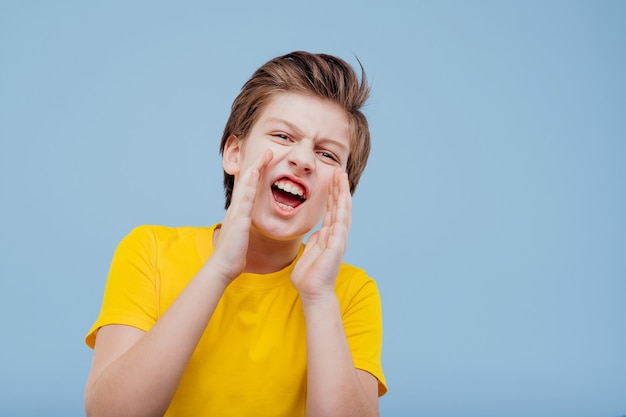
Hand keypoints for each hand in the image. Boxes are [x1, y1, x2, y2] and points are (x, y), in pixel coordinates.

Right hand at [208, 150, 272, 282]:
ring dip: (256, 168)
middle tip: (268, 151)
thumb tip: (246, 228)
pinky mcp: (240, 219)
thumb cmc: (233, 256)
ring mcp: (237, 212)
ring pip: (246, 184)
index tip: (266, 163)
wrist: (222, 267)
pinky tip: (256, 173)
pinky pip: (246, 197)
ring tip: (267, 154)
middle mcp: (236, 208)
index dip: (256, 174)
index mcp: (238, 212)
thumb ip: (244, 229)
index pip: (248, 188)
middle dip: (257, 164)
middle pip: (247, 181)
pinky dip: (251, 184)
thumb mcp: (241, 237)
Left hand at [291, 169, 351, 302]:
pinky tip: (343, 197)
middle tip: (338, 171)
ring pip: (342, 211)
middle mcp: (336, 236)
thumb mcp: (310, 253)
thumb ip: (315, 242)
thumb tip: (318, 233)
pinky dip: (342, 209)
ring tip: (342, 177)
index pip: (332, 211)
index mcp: (328, 236)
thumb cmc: (309, 277)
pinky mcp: (337, 246)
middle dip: (339, 189)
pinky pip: (341, 223)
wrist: (313, 293)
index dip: (332, 195)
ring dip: (342, 194)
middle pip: (339, 207)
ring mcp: (339, 240)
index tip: (331, 179)